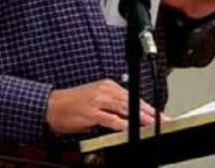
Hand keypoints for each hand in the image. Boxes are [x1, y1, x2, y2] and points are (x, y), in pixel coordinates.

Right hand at [45, 80, 163, 134]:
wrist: (50, 106)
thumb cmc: (71, 104)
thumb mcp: (95, 99)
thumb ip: (112, 105)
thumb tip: (129, 116)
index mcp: (107, 86)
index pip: (133, 96)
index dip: (148, 107)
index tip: (160, 114)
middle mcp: (105, 91)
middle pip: (133, 102)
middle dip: (150, 112)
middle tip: (164, 120)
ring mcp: (98, 101)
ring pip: (126, 109)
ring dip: (141, 118)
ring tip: (153, 125)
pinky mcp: (92, 113)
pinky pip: (112, 119)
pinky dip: (123, 124)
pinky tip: (132, 129)